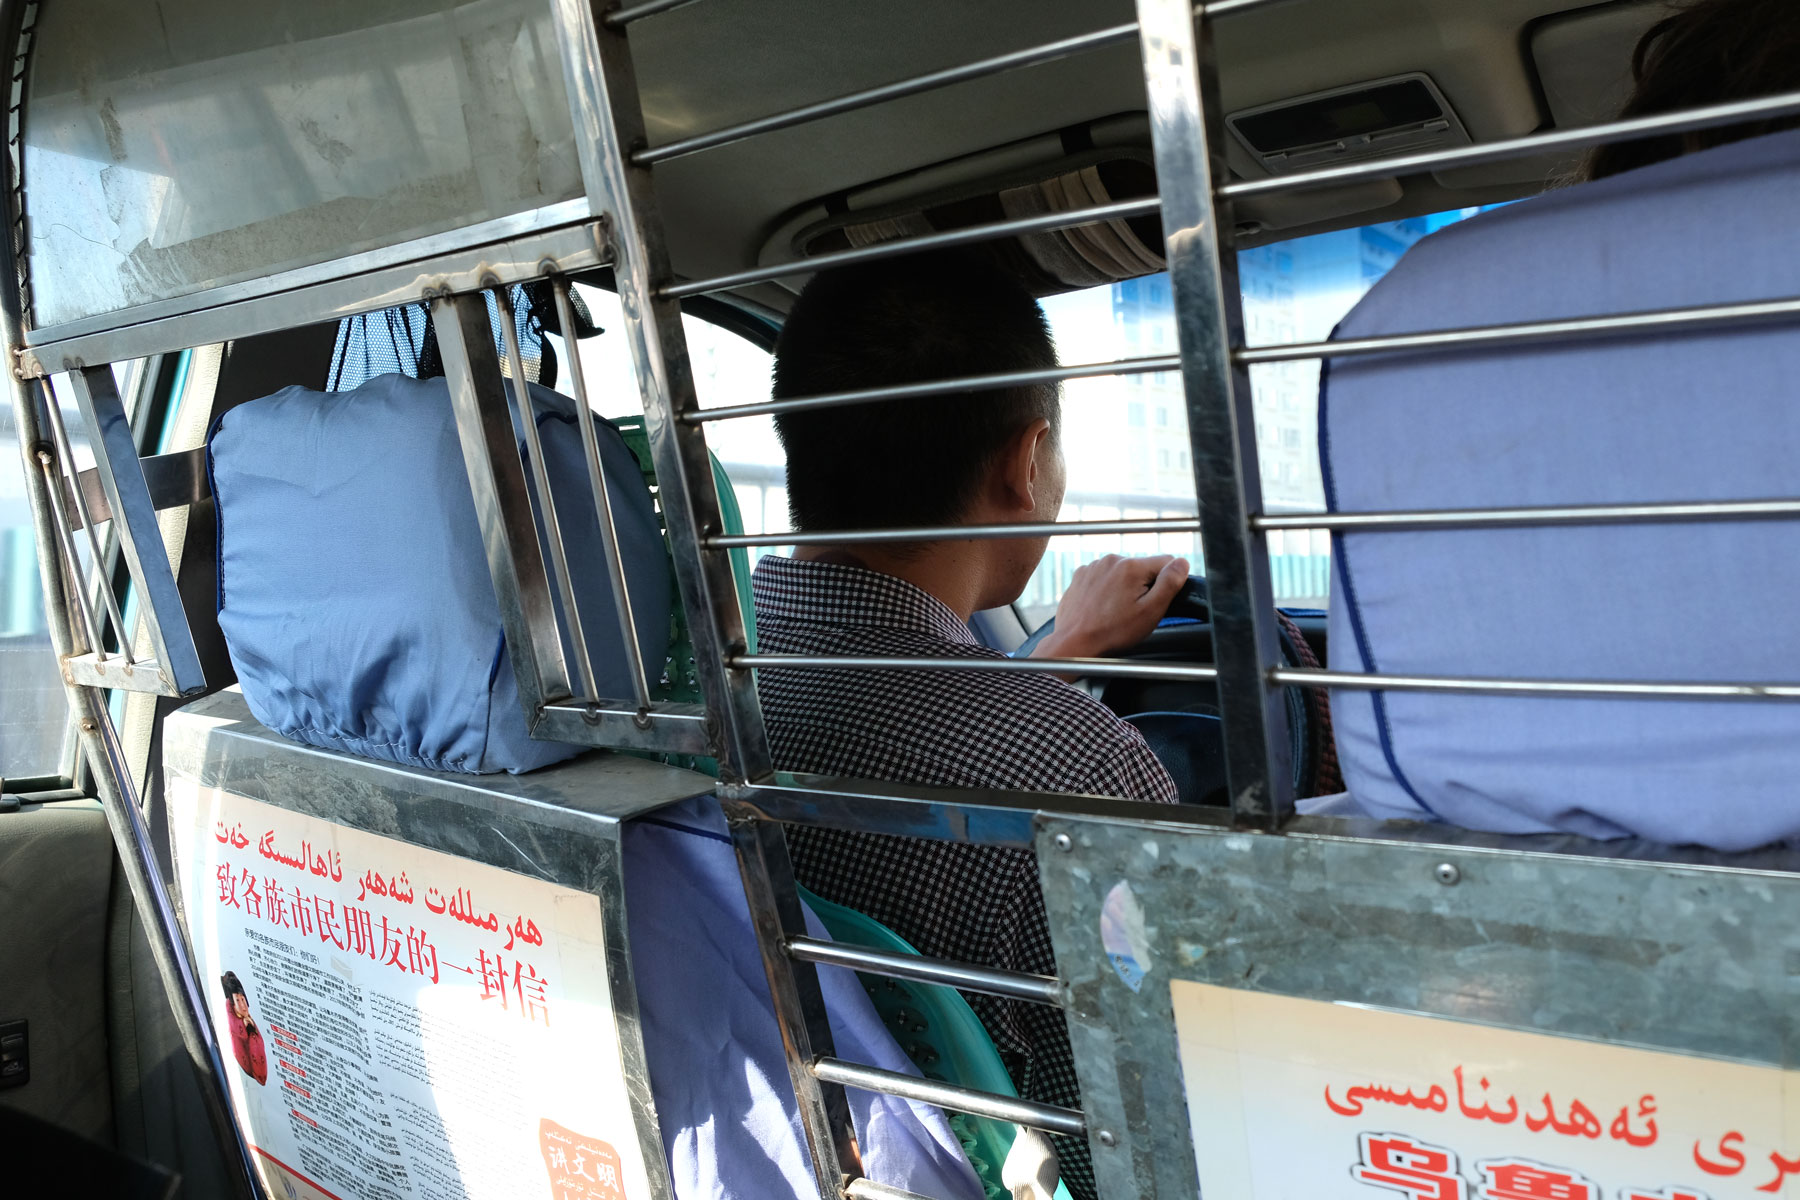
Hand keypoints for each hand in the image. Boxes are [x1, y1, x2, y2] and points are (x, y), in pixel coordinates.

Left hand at [1031, 554, 1189, 660]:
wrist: (1074, 642)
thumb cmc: (1113, 632)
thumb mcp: (1151, 611)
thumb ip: (1170, 583)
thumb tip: (1182, 563)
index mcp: (1131, 566)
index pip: (1166, 561)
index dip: (1167, 582)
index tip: (1155, 601)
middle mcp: (1111, 560)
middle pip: (1142, 568)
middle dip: (1144, 586)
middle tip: (1134, 611)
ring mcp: (1093, 566)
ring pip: (1122, 573)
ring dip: (1124, 587)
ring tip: (1116, 612)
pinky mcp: (1081, 575)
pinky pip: (1103, 577)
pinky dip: (1106, 589)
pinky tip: (1102, 608)